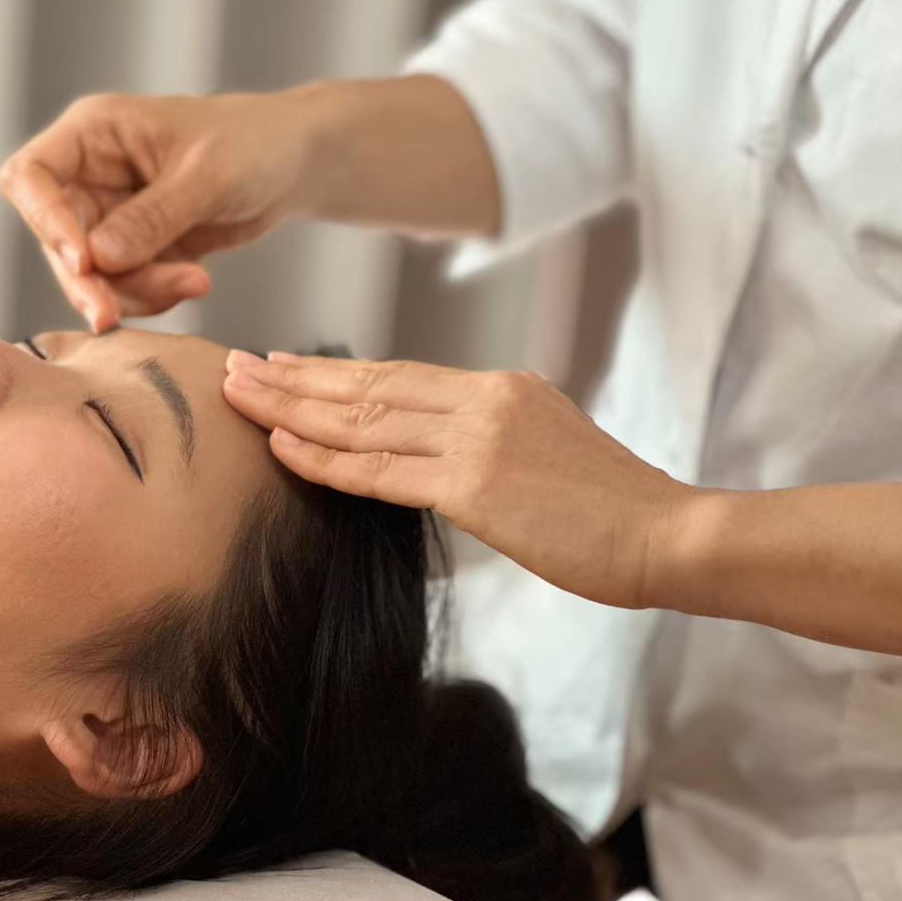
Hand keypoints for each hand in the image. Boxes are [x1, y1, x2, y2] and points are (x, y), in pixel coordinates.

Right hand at [0, 90, 317, 330]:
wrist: (295, 163)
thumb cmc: (254, 144)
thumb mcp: (209, 175)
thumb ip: (154, 216)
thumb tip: (99, 259)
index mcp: (94, 134)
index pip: (30, 176)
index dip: (45, 222)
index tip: (85, 262)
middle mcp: (92, 174)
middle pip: (57, 239)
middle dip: (91, 281)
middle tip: (114, 317)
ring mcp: (113, 214)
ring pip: (93, 274)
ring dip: (135, 292)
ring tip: (197, 283)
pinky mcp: (140, 248)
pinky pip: (127, 287)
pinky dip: (155, 295)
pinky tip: (198, 283)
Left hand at [221, 350, 688, 608]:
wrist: (666, 534)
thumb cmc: (616, 510)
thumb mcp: (552, 452)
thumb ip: (496, 442)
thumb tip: (448, 456)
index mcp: (504, 387)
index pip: (400, 375)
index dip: (335, 373)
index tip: (285, 366)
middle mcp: (485, 399)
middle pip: (370, 384)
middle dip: (295, 378)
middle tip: (236, 366)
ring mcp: (479, 438)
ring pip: (365, 419)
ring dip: (292, 409)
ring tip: (237, 395)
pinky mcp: (477, 485)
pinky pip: (382, 471)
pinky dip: (325, 459)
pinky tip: (281, 448)